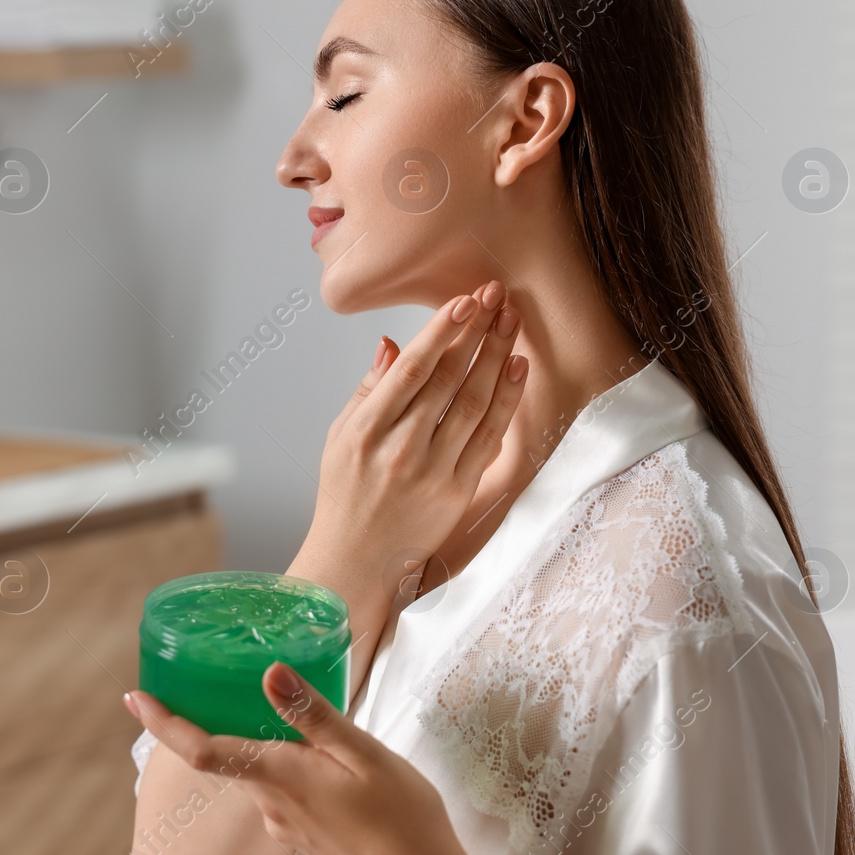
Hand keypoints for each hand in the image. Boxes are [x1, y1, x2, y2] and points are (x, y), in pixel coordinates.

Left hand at [124, 664, 511, 854]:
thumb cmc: (404, 821)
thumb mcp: (364, 754)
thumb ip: (312, 715)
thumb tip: (268, 672)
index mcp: (281, 777)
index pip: (202, 750)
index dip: (163, 723)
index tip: (133, 698)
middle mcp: (272, 804)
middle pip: (225, 757)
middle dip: (215, 722)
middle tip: (214, 679)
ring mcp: (285, 825)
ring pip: (257, 773)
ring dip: (260, 744)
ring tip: (282, 710)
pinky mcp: (303, 836)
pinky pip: (280, 791)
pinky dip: (283, 766)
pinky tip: (317, 757)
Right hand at [303, 281, 527, 598]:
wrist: (355, 559)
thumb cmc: (345, 495)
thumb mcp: (339, 437)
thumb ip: (368, 389)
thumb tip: (393, 344)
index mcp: (365, 429)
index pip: (411, 369)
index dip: (441, 331)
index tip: (463, 300)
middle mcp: (399, 448)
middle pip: (448, 378)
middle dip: (476, 331)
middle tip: (496, 294)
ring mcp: (431, 471)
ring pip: (473, 403)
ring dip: (496, 356)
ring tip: (511, 320)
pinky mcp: (457, 491)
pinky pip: (488, 437)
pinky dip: (505, 400)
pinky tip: (516, 369)